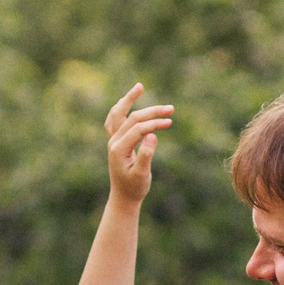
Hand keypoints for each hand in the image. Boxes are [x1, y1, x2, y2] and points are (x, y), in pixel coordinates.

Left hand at [106, 83, 172, 207]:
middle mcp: (113, 141)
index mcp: (118, 149)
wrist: (123, 197)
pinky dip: (121, 108)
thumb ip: (146, 155)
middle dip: (152, 111)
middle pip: (132, 118)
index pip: (137, 128)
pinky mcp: (116, 141)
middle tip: (171, 108)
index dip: (153, 123)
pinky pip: (114, 119)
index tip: (169, 122)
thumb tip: (152, 135)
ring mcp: (113, 140)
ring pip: (118, 113)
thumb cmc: (134, 188)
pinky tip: (126, 102)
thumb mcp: (142, 174)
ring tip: (140, 86)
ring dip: (130, 100)